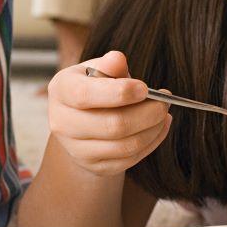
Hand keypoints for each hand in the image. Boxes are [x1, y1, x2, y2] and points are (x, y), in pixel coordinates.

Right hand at [47, 50, 171, 177]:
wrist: (82, 118)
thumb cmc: (94, 86)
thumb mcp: (97, 69)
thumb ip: (109, 65)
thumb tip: (117, 59)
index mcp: (61, 90)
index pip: (85, 95)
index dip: (119, 93)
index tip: (145, 88)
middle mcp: (62, 123)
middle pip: (112, 125)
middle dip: (147, 113)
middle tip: (164, 101)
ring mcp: (76, 149)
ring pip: (125, 146)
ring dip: (153, 129)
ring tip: (164, 113)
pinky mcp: (94, 166)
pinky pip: (130, 160)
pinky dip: (151, 143)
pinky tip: (159, 127)